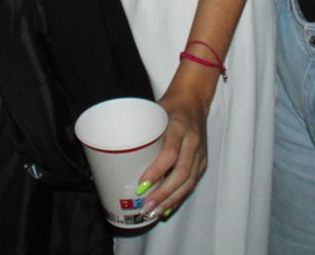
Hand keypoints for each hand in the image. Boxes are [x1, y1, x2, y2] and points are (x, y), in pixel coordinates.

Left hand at [134, 82, 210, 218]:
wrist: (193, 100)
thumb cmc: (168, 107)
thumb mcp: (153, 112)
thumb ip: (139, 130)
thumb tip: (111, 151)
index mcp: (179, 126)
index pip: (169, 153)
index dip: (156, 171)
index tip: (141, 185)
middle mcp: (192, 141)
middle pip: (180, 173)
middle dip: (163, 194)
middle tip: (146, 207)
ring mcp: (200, 152)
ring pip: (188, 182)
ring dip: (171, 200)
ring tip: (154, 213)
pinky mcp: (203, 161)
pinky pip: (192, 183)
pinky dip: (179, 197)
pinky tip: (167, 208)